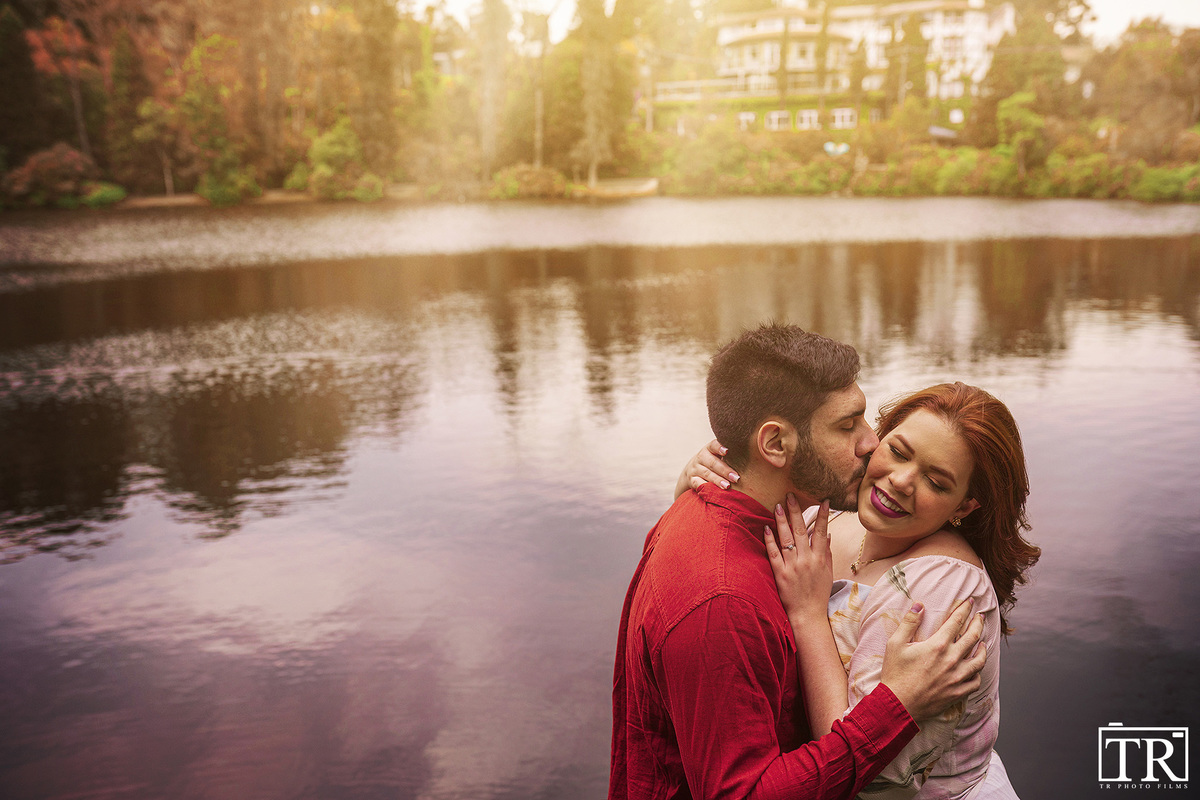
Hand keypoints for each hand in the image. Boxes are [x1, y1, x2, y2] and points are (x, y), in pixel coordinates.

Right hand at [675, 439, 739, 498]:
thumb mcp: (719, 456)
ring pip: (706, 473)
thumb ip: (732, 456)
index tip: (727, 451)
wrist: (692, 470)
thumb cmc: (714, 462)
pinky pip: (697, 483)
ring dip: (717, 480)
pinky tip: (713, 491)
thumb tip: (754, 459)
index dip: (719, 447)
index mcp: (709, 449)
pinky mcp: (691, 480)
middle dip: (725, 470)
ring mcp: (695, 468)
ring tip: (727, 486)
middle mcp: (701, 457)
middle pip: (712, 462)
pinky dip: (705, 487)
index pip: (713, 445)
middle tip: (736, 478)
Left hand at [763, 496, 831, 622]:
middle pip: (801, 531)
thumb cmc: (818, 593)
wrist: (808, 614)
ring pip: (786, 539)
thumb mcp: (827, 572)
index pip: (821, 531)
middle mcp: (806, 560)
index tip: (823, 500)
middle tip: (791, 495)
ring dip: (782, 521)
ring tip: (778, 505)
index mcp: (819, 558)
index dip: (822, 515)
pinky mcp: (779, 573)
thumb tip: (827, 534)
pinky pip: (773, 553)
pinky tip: (766, 528)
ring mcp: (792, 566)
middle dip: (796, 511)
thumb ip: (826, 552)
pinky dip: (769, 540)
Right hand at [880, 598, 986, 721]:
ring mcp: (957, 677)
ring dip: (983, 648)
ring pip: (979, 660)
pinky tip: (975, 668)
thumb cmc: (895, 673)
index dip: (964, 609)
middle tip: (980, 616)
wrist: (898, 705)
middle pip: (973, 637)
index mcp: (938, 645)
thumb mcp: (895, 644)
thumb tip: (919, 604)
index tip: (970, 601)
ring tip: (983, 641)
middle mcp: (952, 660)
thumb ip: (909, 622)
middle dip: (978, 623)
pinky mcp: (958, 692)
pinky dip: (978, 672)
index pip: (956, 622)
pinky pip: (975, 681)